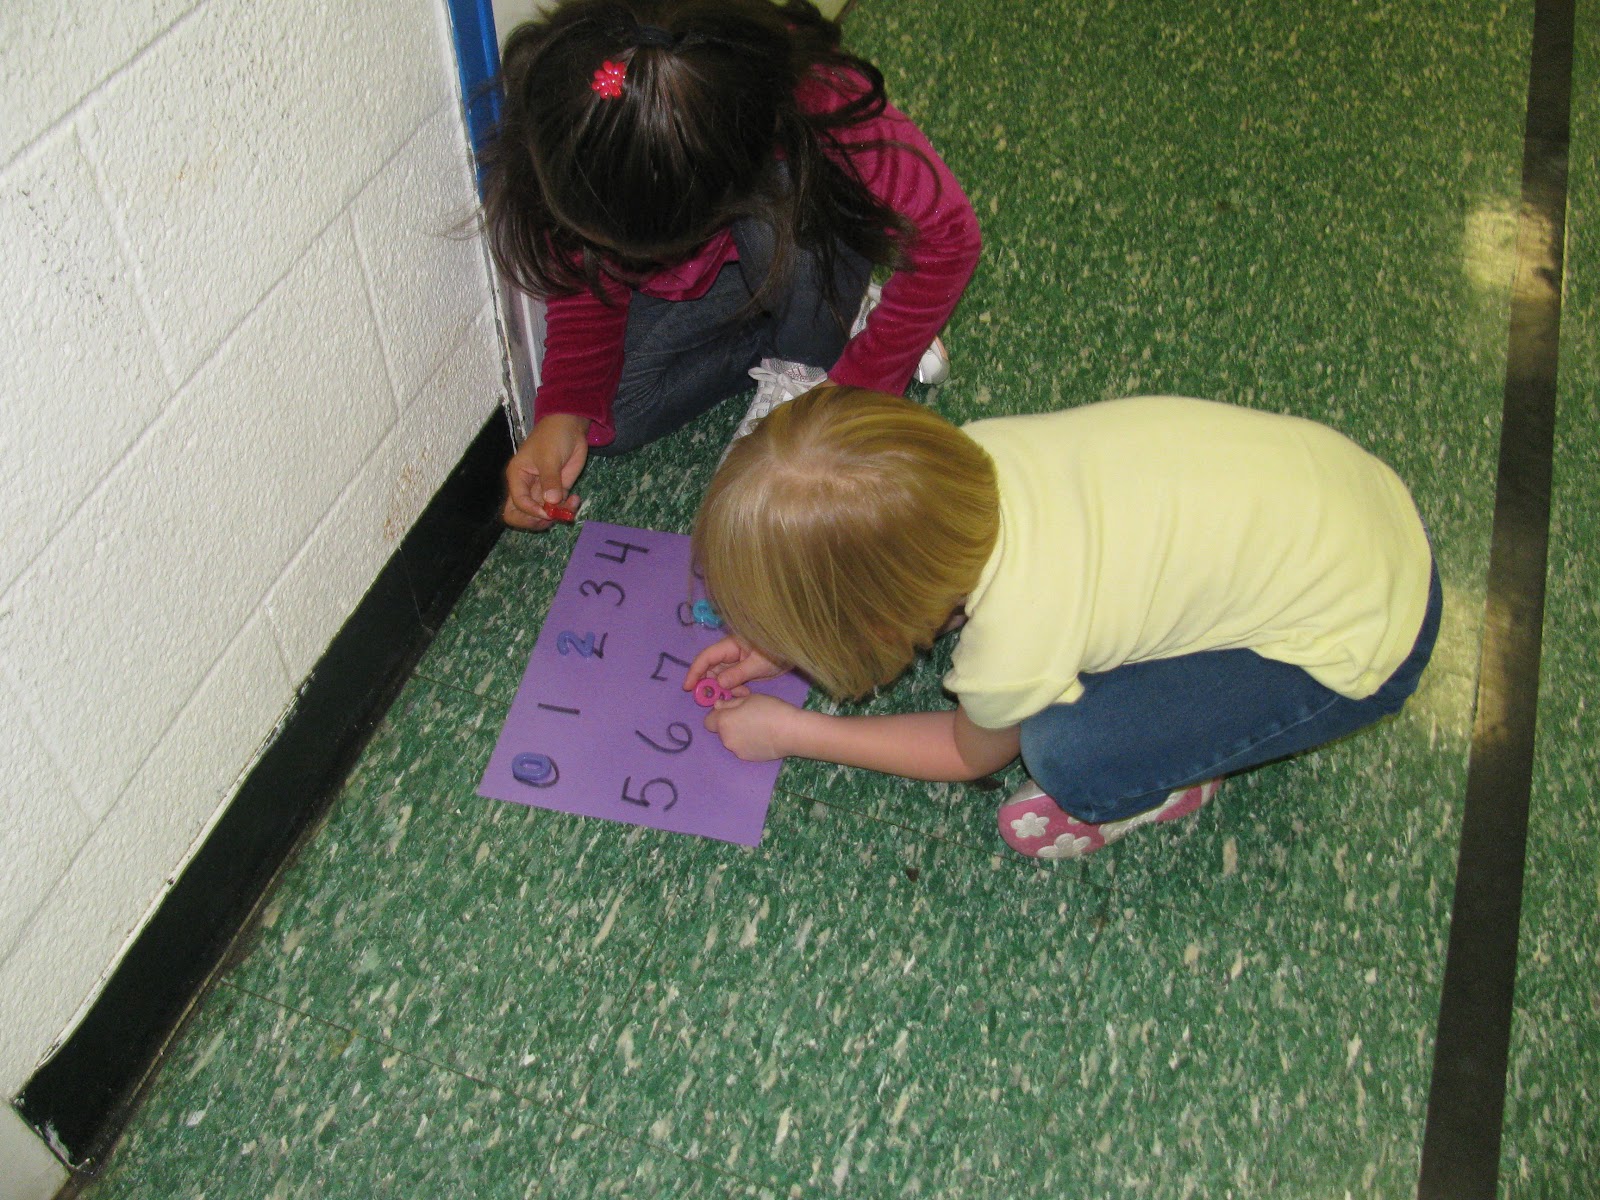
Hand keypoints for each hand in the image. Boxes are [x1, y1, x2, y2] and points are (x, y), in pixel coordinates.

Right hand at [504, 413, 590, 529]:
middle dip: (537, 520)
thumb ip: (550, 480)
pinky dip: (567, 508)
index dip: (531, 512)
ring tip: (570, 505)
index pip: (517, 504)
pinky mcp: (557, 490)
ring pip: (542, 514)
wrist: (570, 427)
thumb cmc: (552, 437)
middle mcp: (526, 486)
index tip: (548, 512)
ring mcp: (542, 490)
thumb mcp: (549, 458)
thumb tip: (550, 502)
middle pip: (522, 514)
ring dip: (556, 515)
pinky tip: (575, 499)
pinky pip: (558, 507)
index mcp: (517, 477)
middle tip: (553, 516)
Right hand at [683, 635, 787, 692]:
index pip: (706, 657)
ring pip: (720, 676)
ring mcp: (736, 660)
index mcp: (731, 645)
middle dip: (710, 684)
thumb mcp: (758, 664)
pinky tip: (744, 694)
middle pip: (711, 668)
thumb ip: (738, 674)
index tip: (688, 687)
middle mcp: (730, 652)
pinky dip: (734, 688)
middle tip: (713, 699)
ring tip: (738, 695)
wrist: (795, 653)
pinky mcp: (743, 668)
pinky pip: (731, 680)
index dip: (695, 671)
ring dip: (724, 688)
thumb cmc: (778, 653)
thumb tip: (719, 684)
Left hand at [705, 693, 802, 760]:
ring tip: (758, 727)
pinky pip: (742, 748)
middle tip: (747, 716)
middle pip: (720, 731)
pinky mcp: (747, 758)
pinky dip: (747, 742)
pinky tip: (762, 737)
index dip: (717, 715)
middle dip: (729, 724)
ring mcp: (736, 751)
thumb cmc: (769, 710)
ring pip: (731, 740)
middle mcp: (726, 739)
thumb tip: (718, 706)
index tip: (730, 710)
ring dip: (738, 733)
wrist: (790, 732)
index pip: (708, 721)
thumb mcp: (748, 699)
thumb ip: (729, 703)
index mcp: (723, 722)